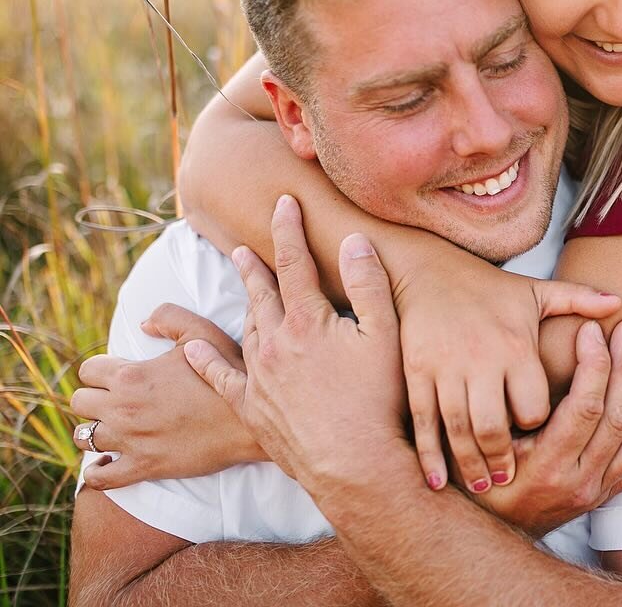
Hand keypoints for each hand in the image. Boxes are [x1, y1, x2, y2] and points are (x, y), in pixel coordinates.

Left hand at [70, 305, 260, 488]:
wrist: (249, 423)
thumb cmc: (228, 375)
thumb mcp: (204, 332)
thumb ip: (169, 317)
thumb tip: (143, 323)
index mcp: (132, 375)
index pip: (88, 370)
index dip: (100, 370)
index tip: (116, 374)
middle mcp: (122, 408)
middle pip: (78, 402)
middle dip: (93, 397)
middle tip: (115, 398)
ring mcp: (130, 441)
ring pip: (83, 437)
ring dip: (95, 430)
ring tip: (112, 427)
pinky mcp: (142, 467)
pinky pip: (100, 477)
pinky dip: (97, 470)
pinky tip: (106, 461)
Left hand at [183, 194, 405, 490]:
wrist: (354, 465)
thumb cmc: (380, 401)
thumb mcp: (386, 335)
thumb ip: (369, 284)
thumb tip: (352, 240)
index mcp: (307, 321)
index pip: (295, 262)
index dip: (289, 229)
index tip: (283, 202)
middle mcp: (275, 343)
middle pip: (262, 292)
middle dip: (258, 263)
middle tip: (247, 244)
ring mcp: (260, 378)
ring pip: (245, 328)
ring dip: (243, 300)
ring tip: (241, 281)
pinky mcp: (253, 410)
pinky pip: (220, 378)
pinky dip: (203, 361)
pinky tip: (189, 349)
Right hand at [390, 243, 620, 495]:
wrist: (429, 271)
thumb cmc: (490, 288)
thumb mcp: (536, 291)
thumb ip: (579, 300)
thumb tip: (620, 303)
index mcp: (515, 345)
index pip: (533, 405)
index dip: (539, 427)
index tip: (543, 440)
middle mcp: (480, 360)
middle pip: (493, 426)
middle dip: (502, 458)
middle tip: (511, 480)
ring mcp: (444, 369)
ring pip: (458, 429)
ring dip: (470, 464)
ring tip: (483, 486)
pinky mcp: (416, 373)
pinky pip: (423, 422)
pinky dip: (429, 455)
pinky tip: (437, 480)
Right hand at [472, 319, 621, 537]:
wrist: (487, 535)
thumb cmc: (478, 475)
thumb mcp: (480, 442)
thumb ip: (501, 407)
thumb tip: (516, 358)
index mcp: (545, 465)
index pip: (582, 408)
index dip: (593, 365)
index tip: (591, 331)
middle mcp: (577, 482)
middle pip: (615, 419)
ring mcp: (596, 492)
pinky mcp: (606, 496)